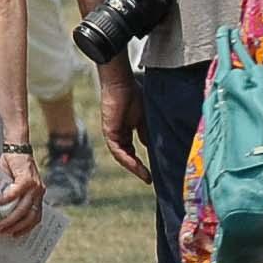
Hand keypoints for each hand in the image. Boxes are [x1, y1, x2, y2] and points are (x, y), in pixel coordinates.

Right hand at [0, 151, 46, 240]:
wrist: (17, 145)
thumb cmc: (14, 163)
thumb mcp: (15, 182)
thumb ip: (14, 195)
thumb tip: (2, 210)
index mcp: (39, 194)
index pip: (36, 216)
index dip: (27, 228)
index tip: (17, 235)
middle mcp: (39, 192)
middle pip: (30, 216)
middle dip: (16, 227)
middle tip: (4, 232)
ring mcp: (34, 186)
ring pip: (22, 209)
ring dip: (10, 219)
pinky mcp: (25, 179)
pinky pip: (13, 194)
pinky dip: (3, 201)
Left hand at [98, 61, 150, 181]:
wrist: (121, 82)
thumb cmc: (133, 94)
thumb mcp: (145, 119)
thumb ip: (147, 134)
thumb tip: (152, 149)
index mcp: (127, 131)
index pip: (133, 152)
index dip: (142, 163)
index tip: (153, 174)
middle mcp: (119, 134)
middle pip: (128, 157)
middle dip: (139, 169)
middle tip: (151, 180)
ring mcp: (113, 134)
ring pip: (123, 156)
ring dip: (134, 168)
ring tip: (146, 177)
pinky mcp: (109, 132)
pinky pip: (117, 150)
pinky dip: (127, 160)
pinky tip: (137, 167)